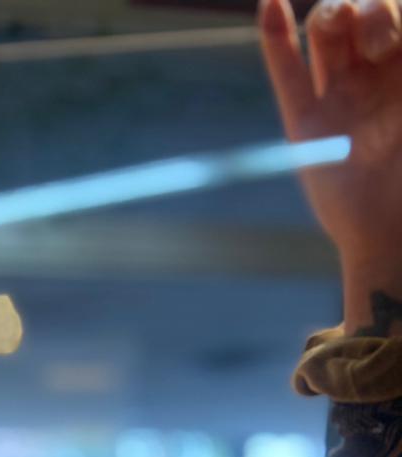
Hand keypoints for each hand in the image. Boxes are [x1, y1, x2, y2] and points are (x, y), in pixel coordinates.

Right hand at [260, 0, 401, 326]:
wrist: (391, 231)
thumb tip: (396, 44)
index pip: (395, 13)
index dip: (390, 12)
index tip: (392, 45)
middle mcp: (373, 75)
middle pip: (358, 12)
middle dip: (366, 11)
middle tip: (375, 47)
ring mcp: (337, 97)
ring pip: (325, 32)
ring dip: (330, 16)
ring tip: (335, 33)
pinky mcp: (304, 124)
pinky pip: (287, 73)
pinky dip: (275, 37)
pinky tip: (271, 4)